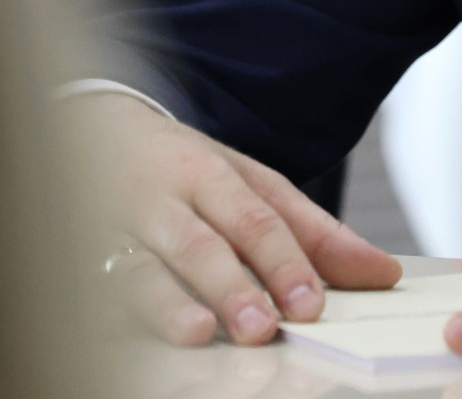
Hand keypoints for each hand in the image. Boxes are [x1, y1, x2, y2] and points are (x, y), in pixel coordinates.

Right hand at [82, 92, 399, 345]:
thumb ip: (314, 233)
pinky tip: (124, 333)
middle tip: (265, 325)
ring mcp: (119, 226)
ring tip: (199, 332)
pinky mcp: (79, 255)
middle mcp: (170, 198)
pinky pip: (93, 285)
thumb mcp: (253, 185)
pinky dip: (111, 311)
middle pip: (207, 241)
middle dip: (237, 284)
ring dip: (172, 303)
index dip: (288, 261)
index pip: (261, 218)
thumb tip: (382, 273)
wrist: (94, 129)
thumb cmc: (188, 171)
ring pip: (145, 267)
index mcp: (218, 175)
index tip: (314, 304)